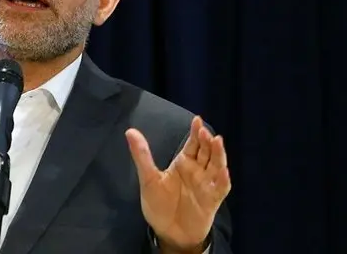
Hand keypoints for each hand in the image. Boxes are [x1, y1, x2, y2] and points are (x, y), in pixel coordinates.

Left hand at [126, 116, 230, 252]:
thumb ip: (142, 156)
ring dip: (218, 154)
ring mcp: (206, 185)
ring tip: (217, 142)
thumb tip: (130, 131)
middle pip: (206, 152)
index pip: (192, 144)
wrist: (168, 233)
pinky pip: (220, 188)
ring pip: (216, 165)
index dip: (195, 132)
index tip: (197, 119)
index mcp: (183, 163)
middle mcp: (198, 171)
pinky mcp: (212, 200)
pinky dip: (223, 180)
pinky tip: (222, 171)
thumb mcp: (148, 179)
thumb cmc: (159, 205)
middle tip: (203, 130)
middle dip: (206, 140)